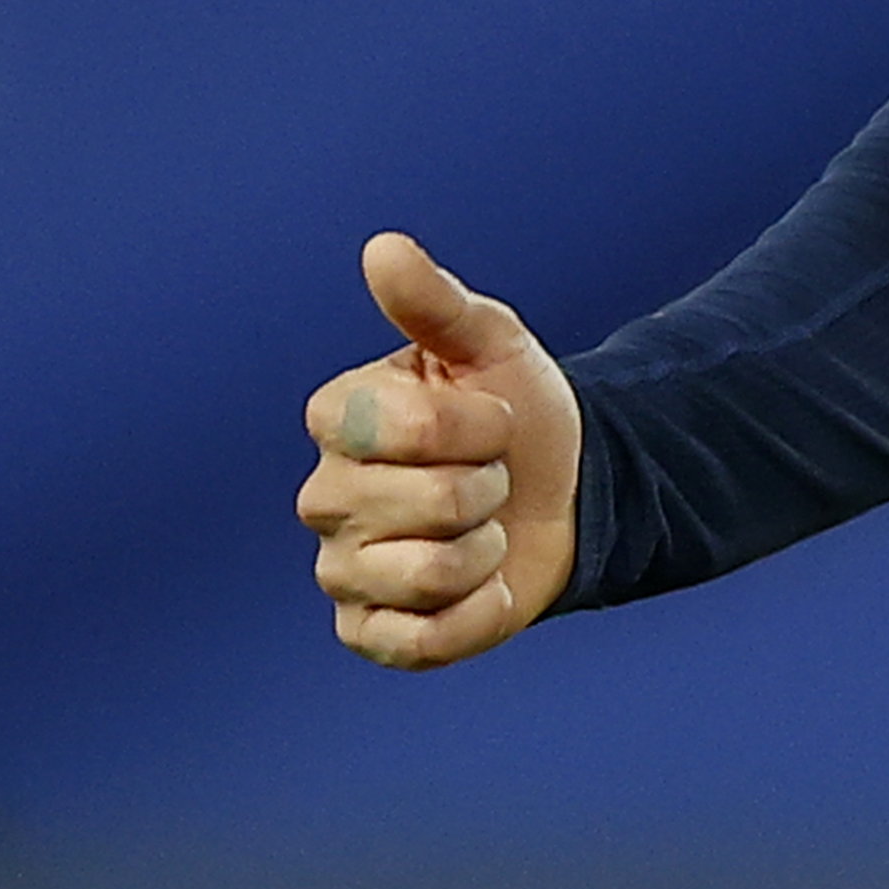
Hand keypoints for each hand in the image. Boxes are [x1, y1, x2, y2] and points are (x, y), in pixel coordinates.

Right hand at [295, 231, 582, 668]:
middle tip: (490, 476)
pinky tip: (484, 585)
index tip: (494, 416)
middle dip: (489, 487)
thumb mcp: (490, 343)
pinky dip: (480, 613)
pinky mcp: (370, 634)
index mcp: (338, 417)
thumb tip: (383, 247)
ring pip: (430, 574)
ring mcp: (342, 571)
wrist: (565, 491)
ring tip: (483, 528)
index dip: (475, 423)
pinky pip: (427, 640)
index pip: (404, 425)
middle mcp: (323, 495)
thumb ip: (434, 302)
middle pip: (429, 502)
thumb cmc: (515, 408)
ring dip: (487, 550)